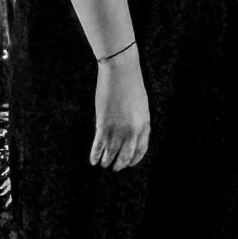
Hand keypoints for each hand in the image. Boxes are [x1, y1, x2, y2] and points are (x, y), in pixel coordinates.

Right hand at [91, 46, 149, 170]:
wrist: (121, 71)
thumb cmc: (131, 84)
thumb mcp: (140, 105)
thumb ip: (136, 121)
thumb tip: (129, 135)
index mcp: (144, 124)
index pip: (140, 150)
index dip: (133, 159)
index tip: (128, 163)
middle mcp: (132, 131)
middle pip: (125, 156)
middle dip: (119, 164)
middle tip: (114, 168)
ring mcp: (117, 130)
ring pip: (111, 155)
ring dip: (106, 161)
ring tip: (103, 163)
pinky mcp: (103, 126)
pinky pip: (98, 147)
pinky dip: (95, 155)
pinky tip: (93, 160)